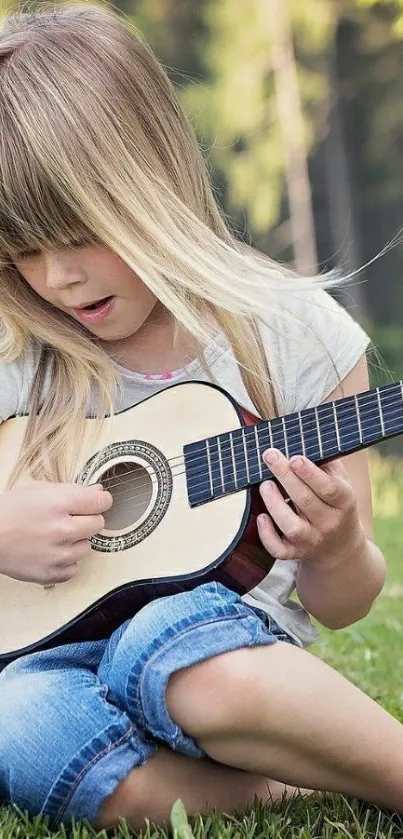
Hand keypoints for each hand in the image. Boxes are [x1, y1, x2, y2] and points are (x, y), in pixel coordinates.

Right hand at [0, 481, 112, 584]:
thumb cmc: (8, 512)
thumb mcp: (38, 489)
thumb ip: (71, 490)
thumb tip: (98, 492)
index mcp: (60, 503)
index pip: (102, 502)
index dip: (99, 501)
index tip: (95, 503)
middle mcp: (63, 529)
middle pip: (98, 524)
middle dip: (87, 519)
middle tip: (71, 519)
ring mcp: (58, 554)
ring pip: (87, 547)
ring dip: (76, 541)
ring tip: (56, 536)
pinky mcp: (52, 573)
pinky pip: (75, 568)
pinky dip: (66, 561)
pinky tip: (52, 551)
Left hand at [257, 448, 364, 564]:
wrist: (341, 547)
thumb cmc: (335, 503)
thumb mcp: (340, 482)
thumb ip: (326, 463)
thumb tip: (301, 437)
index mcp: (343, 501)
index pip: (329, 488)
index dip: (310, 473)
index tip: (294, 457)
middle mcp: (329, 523)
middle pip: (306, 501)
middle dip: (286, 477)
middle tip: (270, 456)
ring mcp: (312, 540)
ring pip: (292, 526)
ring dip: (275, 504)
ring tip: (264, 484)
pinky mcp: (296, 553)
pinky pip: (279, 550)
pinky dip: (267, 535)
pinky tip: (261, 517)